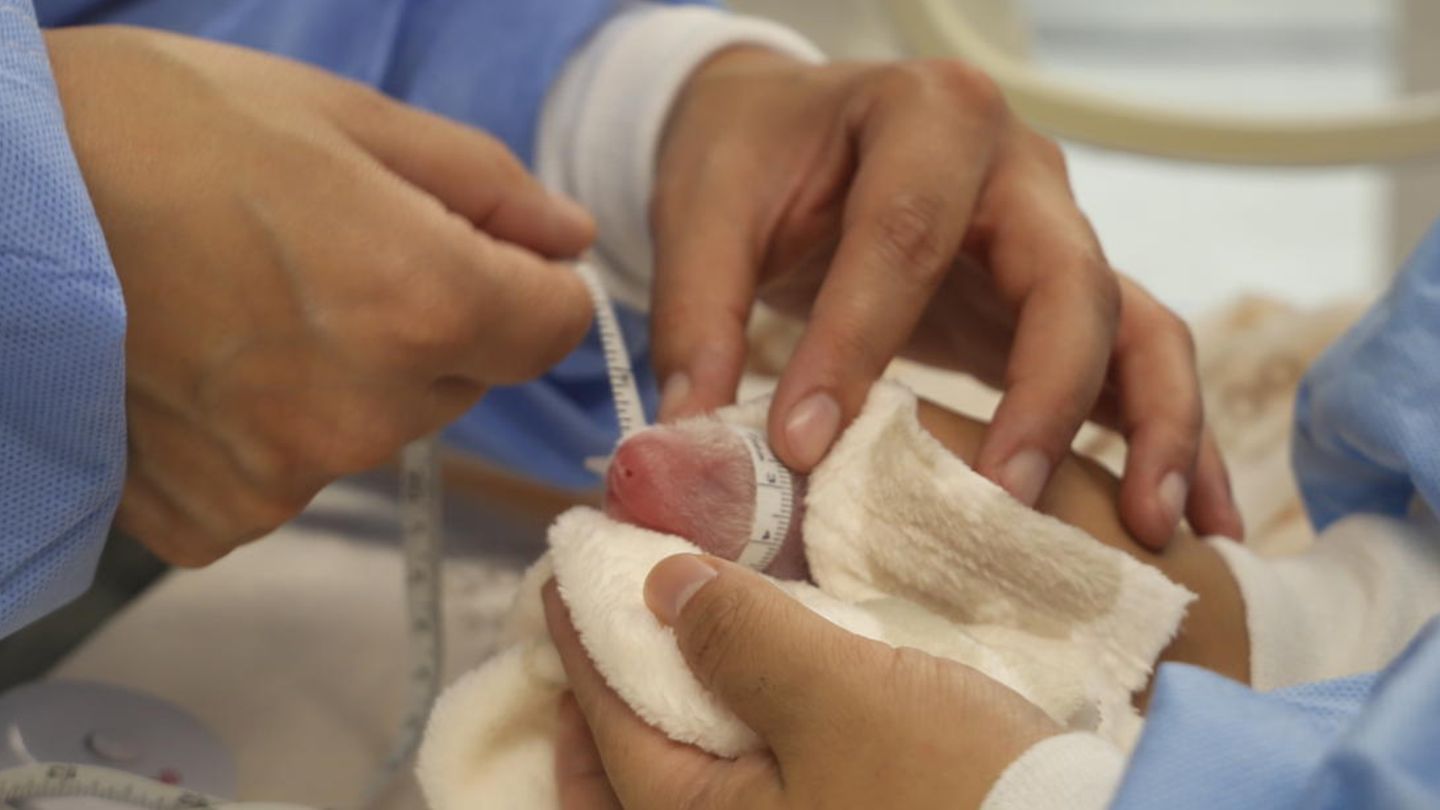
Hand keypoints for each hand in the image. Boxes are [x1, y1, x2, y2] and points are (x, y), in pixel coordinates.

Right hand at [46, 26, 595, 563]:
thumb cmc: (154, 131)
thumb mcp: (341, 116)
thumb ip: (483, 184)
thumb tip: (570, 238)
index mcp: (421, 300)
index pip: (556, 328)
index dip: (531, 283)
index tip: (485, 251)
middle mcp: (369, 410)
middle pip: (467, 378)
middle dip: (433, 322)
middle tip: (325, 255)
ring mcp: (289, 475)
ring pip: (381, 426)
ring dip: (352, 377)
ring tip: (249, 302)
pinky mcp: (217, 516)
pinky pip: (293, 476)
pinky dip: (270, 430)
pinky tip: (206, 365)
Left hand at [544, 555, 1060, 809]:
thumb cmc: (956, 791)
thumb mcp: (839, 695)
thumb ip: (738, 635)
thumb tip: (659, 584)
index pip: (601, 719)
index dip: (577, 634)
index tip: (564, 569)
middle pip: (622, 770)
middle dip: (601, 691)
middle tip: (602, 614)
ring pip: (682, 781)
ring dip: (668, 708)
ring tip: (669, 637)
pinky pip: (745, 789)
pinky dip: (730, 732)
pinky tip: (751, 689)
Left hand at [650, 49, 1241, 547]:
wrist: (793, 131)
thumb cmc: (755, 160)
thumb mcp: (706, 209)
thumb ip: (700, 313)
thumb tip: (695, 437)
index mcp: (926, 118)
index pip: (903, 235)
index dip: (856, 343)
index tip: (803, 449)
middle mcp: (1019, 171)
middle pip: (1067, 279)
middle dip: (1044, 396)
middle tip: (1004, 501)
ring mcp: (1057, 235)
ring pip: (1139, 323)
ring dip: (1155, 426)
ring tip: (1153, 529)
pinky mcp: (1062, 300)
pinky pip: (1142, 360)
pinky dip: (1168, 436)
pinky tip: (1195, 522)